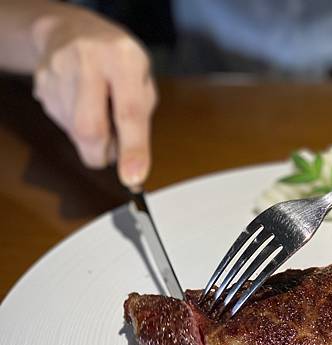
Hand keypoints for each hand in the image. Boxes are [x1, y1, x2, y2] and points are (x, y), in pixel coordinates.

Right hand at [32, 9, 156, 187]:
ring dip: (91, 139)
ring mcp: (59, 71)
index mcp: (124, 59)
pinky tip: (82, 105)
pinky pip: (61, 123)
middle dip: (102, 153)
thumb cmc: (118, 63)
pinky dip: (75, 127)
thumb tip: (132, 163)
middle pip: (89, 128)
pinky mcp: (42, 84)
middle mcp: (89, 60)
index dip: (132, 149)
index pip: (128, 112)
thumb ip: (140, 118)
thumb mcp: (143, 82)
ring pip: (73, 131)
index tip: (133, 178)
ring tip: (99, 113)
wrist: (73, 32)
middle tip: (112, 151)